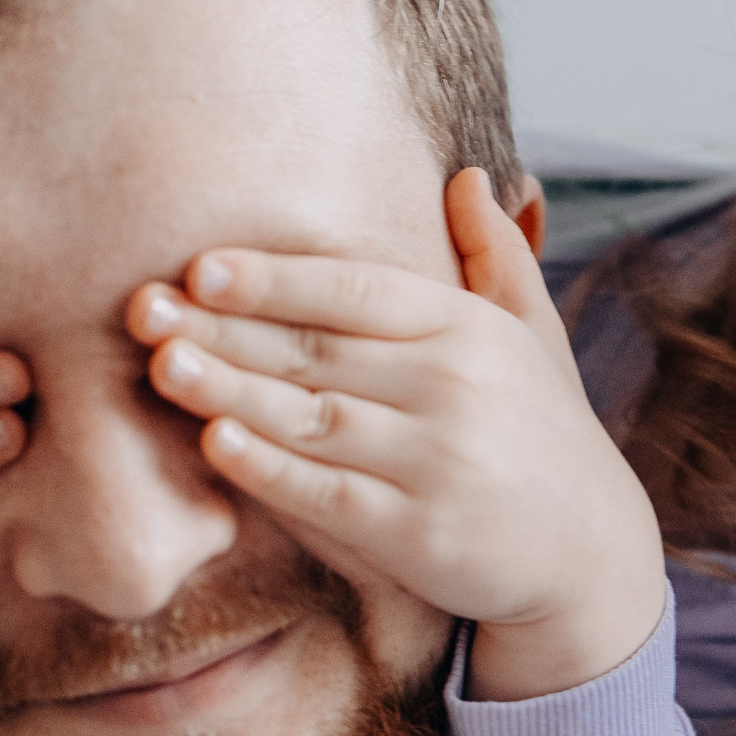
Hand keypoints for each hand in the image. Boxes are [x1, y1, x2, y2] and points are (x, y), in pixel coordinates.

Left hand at [128, 169, 664, 701]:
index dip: (276, 278)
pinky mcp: (420, 535)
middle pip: (319, 349)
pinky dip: (270, 469)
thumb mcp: (534, 337)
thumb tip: (468, 177)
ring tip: (160, 364)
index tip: (201, 266)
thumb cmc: (546, 437)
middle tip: (142, 307)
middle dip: (224, 328)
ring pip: (314, 417)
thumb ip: (497, 257)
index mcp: (471, 330)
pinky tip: (216, 444)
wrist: (593, 558)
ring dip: (230, 389)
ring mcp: (438, 463)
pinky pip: (329, 495)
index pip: (358, 290)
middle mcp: (456, 388)